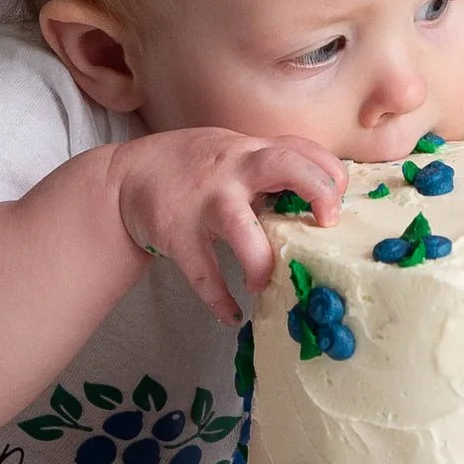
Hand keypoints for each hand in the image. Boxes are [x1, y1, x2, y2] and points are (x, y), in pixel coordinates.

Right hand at [111, 128, 347, 325]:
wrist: (126, 177)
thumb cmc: (192, 168)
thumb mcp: (232, 152)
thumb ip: (270, 167)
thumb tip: (321, 198)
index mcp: (251, 151)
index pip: (302, 148)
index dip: (330, 173)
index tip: (337, 201)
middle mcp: (232, 169)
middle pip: (284, 165)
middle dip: (316, 191)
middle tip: (327, 224)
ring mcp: (204, 202)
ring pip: (241, 227)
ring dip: (261, 260)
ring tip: (264, 283)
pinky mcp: (177, 234)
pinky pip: (203, 274)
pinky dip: (219, 300)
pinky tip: (232, 315)